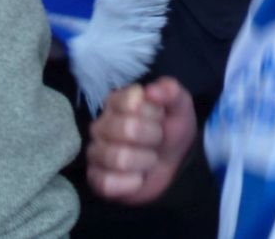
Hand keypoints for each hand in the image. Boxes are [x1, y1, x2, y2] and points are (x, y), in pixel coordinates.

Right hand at [88, 79, 196, 204]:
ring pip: (119, 158)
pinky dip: (132, 182)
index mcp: (116, 102)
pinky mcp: (95, 179)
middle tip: (157, 139)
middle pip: (127, 129)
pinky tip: (138, 177)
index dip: (153, 112)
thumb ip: (171, 92)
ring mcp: (95, 152)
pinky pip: (108, 183)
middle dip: (153, 136)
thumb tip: (152, 90)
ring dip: (145, 160)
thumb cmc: (171, 129)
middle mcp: (100, 125)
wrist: (174, 163)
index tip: (160, 116)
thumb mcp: (179, 107)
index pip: (131, 102)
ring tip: (150, 158)